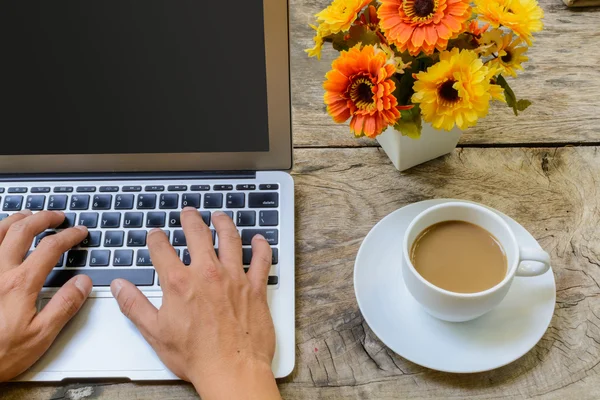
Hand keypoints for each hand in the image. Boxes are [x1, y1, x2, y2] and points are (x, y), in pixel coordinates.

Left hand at [0, 210, 90, 380]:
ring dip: (15, 219)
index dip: (69, 235)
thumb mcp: (40, 336)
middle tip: (57, 216)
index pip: (50, 247)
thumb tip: (83, 283)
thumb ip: (64, 306)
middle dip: (43, 218)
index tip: (79, 232)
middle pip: (22, 230)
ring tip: (27, 215)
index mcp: (20, 284)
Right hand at [111, 209, 279, 399]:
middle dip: (190, 220)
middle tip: (188, 212)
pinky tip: (259, 239)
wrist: (231, 369)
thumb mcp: (155, 332)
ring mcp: (234, 278)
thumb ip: (134, 305)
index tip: (155, 234)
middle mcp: (207, 274)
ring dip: (223, 224)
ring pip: (230, 239)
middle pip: (198, 234)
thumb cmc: (196, 356)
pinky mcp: (255, 287)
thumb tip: (120, 286)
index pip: (162, 249)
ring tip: (219, 216)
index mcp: (179, 283)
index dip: (156, 238)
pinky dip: (261, 247)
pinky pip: (261, 260)